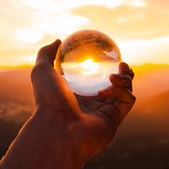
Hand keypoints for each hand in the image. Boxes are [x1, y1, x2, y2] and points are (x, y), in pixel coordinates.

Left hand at [31, 39, 135, 159]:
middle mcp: (91, 105)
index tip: (107, 56)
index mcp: (77, 95)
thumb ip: (46, 54)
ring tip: (117, 73)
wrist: (58, 128)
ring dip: (125, 79)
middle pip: (114, 86)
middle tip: (121, 64)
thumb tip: (58, 41)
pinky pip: (127, 100)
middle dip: (122, 74)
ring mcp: (103, 113)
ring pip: (124, 92)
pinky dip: (124, 89)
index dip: (104, 67)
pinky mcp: (114, 119)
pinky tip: (111, 86)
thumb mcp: (42, 71)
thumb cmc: (48, 100)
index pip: (95, 80)